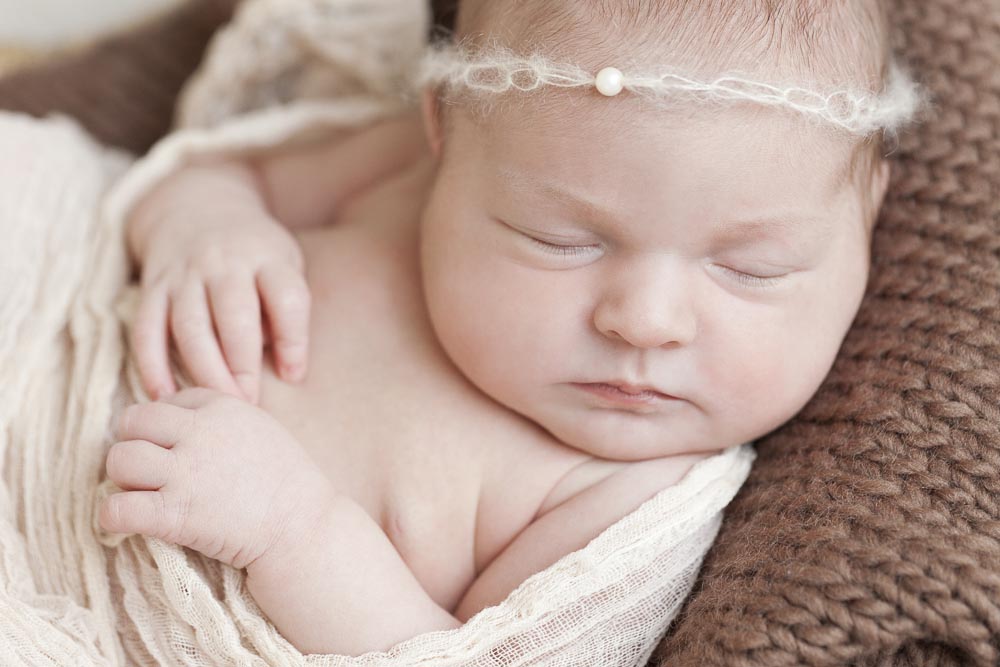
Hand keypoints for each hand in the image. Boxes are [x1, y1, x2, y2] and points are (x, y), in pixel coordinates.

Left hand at [99, 388, 333, 569]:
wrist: (303, 529)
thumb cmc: (290, 485)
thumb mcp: (262, 430)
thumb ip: (223, 419)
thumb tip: (181, 421)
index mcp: (223, 407)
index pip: (168, 401)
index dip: (165, 427)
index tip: (178, 450)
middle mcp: (199, 432)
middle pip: (133, 422)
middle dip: (135, 445)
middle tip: (150, 471)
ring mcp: (185, 472)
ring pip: (119, 460)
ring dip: (124, 479)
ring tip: (142, 494)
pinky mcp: (174, 514)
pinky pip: (115, 508)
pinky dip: (113, 517)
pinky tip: (129, 522)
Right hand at [130, 174, 310, 403]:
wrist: (197, 205)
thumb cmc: (254, 254)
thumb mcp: (284, 264)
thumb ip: (286, 310)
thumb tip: (285, 369)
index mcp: (266, 258)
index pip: (286, 298)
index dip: (293, 340)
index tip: (294, 376)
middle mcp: (224, 263)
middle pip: (234, 316)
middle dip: (242, 364)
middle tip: (250, 403)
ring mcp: (184, 275)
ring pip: (190, 327)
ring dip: (203, 370)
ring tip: (217, 404)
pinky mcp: (152, 288)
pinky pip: (147, 329)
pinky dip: (151, 365)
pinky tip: (164, 395)